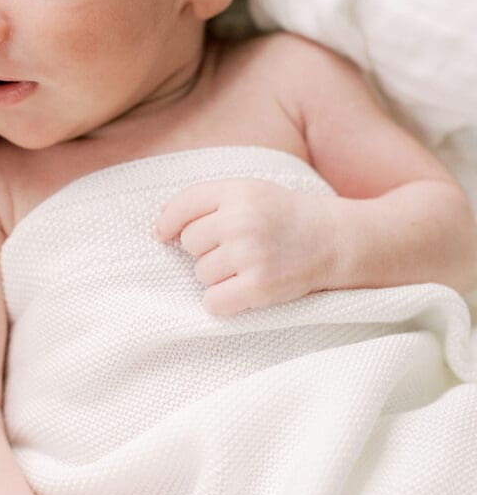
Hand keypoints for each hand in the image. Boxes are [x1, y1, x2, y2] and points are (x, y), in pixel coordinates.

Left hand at [156, 178, 337, 314]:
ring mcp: (250, 254)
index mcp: (237, 191)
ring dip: (218, 275)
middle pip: (189, 243)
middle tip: (237, 248)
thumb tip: (160, 222)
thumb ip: (207, 200)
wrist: (335, 239)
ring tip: (248, 265)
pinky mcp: (259, 287)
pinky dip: (223, 301)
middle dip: (206, 249)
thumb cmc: (284, 216)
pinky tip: (242, 290)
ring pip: (201, 274)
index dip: (168, 223)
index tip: (163, 235)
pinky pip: (213, 302)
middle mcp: (241, 220)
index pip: (183, 205)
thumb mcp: (249, 192)